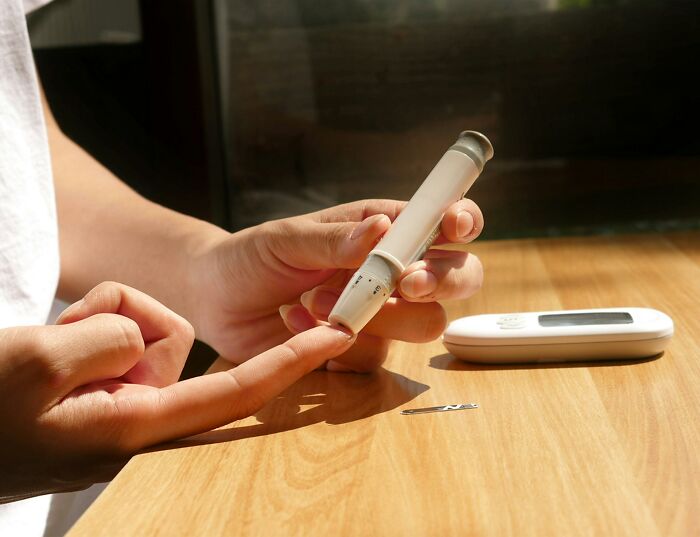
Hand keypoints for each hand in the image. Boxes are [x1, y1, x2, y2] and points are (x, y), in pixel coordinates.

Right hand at [0, 282, 353, 501]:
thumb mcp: (39, 361)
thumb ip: (113, 340)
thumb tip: (143, 335)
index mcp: (135, 427)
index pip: (236, 389)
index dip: (292, 362)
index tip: (338, 337)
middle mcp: (139, 421)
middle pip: (174, 343)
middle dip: (132, 319)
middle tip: (66, 333)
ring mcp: (119, 409)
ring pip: (141, 333)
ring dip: (97, 323)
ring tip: (47, 345)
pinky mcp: (102, 396)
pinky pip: (115, 341)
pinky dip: (86, 331)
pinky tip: (49, 350)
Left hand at [192, 199, 483, 370]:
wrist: (216, 302)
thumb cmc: (253, 256)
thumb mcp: (287, 238)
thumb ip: (336, 238)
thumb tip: (383, 228)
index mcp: (384, 230)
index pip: (443, 221)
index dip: (462, 221)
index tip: (454, 228)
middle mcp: (393, 272)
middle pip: (458, 277)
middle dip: (441, 281)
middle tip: (405, 283)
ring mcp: (381, 314)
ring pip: (425, 323)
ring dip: (379, 316)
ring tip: (318, 302)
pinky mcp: (358, 351)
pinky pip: (374, 358)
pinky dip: (339, 344)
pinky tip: (297, 324)